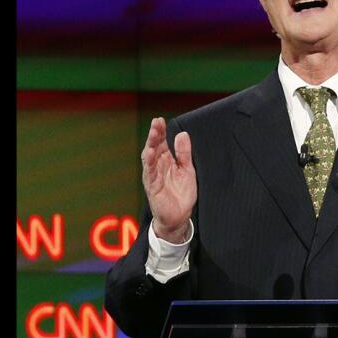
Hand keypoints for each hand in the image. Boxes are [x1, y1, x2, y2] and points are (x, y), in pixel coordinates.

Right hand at [141, 117, 195, 241]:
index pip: (162, 142)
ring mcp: (153, 175)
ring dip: (151, 144)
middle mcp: (158, 166)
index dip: (161, 131)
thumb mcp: (187, 170)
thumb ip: (184, 153)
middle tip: (157, 122)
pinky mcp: (152, 186)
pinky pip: (149, 172)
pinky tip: (150, 152)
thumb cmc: (181, 194)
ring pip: (149, 157)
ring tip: (153, 133)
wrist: (179, 217)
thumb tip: (182, 134)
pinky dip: (149, 162)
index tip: (161, 120)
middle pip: (154, 146)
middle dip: (155, 134)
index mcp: (166, 160)